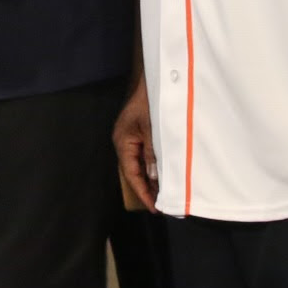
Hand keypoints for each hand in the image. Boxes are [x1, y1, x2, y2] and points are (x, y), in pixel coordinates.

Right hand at [113, 78, 157, 210]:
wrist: (154, 79)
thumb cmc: (151, 102)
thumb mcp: (152, 129)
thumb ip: (153, 154)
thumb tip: (154, 178)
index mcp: (123, 141)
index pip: (131, 173)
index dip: (143, 192)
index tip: (155, 208)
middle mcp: (125, 142)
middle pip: (134, 171)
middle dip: (147, 188)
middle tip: (162, 205)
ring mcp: (132, 137)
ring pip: (141, 163)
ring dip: (151, 177)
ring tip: (164, 194)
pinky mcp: (141, 133)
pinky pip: (146, 154)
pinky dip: (154, 165)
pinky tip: (164, 173)